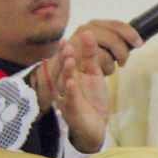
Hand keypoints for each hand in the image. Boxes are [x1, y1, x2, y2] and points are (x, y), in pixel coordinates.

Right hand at [45, 30, 109, 152]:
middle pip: (61, 70)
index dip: (64, 51)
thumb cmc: (92, 99)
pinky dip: (70, 91)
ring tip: (71, 60)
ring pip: (64, 84)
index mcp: (70, 76)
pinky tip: (71, 82)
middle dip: (64, 58)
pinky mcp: (71, 111)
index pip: (65, 62)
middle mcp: (64, 87)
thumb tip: (88, 32)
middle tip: (67, 45)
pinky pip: (70, 100)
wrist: (95, 126)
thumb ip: (91, 56)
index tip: (66, 40)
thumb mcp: (94, 74)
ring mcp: (66, 99)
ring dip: (66, 72)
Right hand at [70, 19, 142, 74]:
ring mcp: (78, 42)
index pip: (117, 25)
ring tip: (103, 68)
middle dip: (123, 52)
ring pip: (106, 55)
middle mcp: (85, 29)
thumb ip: (115, 38)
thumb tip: (137, 40)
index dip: (131, 34)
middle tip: (123, 62)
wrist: (64, 64)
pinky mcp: (73, 58)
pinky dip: (100, 71)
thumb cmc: (87, 55)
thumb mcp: (101, 42)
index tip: (140, 44)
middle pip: (114, 39)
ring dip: (109, 65)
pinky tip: (97, 72)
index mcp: (95, 23)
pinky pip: (96, 67)